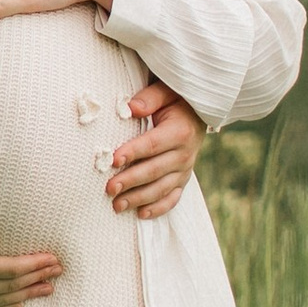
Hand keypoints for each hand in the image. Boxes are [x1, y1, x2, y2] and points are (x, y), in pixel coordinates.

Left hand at [107, 85, 201, 221]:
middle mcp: (185, 154)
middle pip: (155, 171)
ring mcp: (185, 170)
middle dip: (131, 181)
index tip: (113, 159)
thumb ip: (150, 98)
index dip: (133, 152)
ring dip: (139, 198)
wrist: (198, 114)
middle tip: (109, 188)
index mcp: (180, 132)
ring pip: (162, 189)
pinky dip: (158, 208)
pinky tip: (140, 214)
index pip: (153, 144)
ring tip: (117, 205)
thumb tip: (131, 108)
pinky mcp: (183, 180)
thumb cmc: (176, 101)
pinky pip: (172, 199)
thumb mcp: (167, 92)